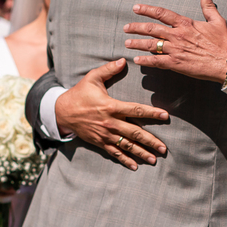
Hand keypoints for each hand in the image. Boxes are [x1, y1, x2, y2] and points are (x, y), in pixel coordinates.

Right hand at [55, 59, 169, 170]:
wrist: (62, 112)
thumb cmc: (79, 93)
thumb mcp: (92, 78)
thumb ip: (108, 69)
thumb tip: (123, 60)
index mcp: (111, 106)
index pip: (136, 110)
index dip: (151, 113)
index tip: (165, 116)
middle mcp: (110, 123)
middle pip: (134, 133)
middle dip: (151, 141)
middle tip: (164, 148)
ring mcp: (105, 135)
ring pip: (127, 146)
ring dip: (141, 153)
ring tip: (155, 159)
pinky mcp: (100, 142)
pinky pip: (114, 153)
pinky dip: (125, 160)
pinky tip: (136, 166)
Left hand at [125, 0, 226, 82]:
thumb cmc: (222, 42)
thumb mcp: (217, 20)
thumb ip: (208, 6)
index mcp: (186, 24)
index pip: (162, 13)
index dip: (147, 9)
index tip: (136, 8)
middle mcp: (178, 35)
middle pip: (152, 29)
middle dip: (137, 27)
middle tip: (126, 28)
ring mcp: (176, 50)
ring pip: (151, 45)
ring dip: (137, 43)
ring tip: (127, 43)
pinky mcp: (176, 64)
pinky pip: (157, 62)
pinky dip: (146, 61)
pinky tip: (137, 60)